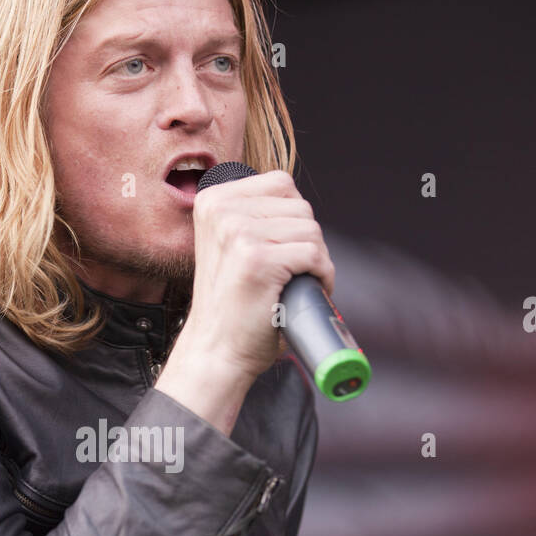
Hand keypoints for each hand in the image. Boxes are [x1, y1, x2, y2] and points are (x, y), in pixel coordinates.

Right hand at [181, 168, 335, 381]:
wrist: (216, 351)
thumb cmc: (231, 306)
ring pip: (311, 230)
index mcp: (213, 200)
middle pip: (300, 206)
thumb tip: (295, 201)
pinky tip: (303, 291)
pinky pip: (314, 255)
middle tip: (292, 271)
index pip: (281, 184)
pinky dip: (322, 275)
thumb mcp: (230, 245)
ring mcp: (239, 234)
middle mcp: (222, 211)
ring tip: (296, 282)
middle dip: (307, 240)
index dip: (294, 218)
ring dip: (316, 259)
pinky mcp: (259, 260)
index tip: (282, 248)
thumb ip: (253, 215)